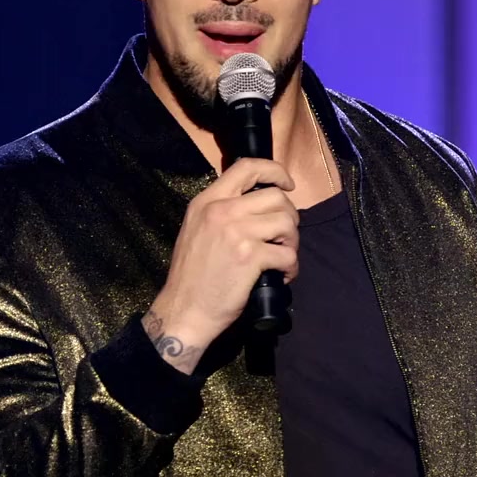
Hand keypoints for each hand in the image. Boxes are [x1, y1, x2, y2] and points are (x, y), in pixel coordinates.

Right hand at [145, 158, 299, 373]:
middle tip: (283, 236)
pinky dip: (291, 267)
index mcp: (208, 201)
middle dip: (289, 216)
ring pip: (287, 223)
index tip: (287, 184)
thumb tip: (256, 204)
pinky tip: (282, 276)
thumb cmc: (190, 274)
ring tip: (282, 256)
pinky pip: (287, 254)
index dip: (275, 170)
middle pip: (276, 197)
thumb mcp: (196, 228)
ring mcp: (238, 232)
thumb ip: (220, 211)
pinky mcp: (251, 257)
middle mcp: (222, 210)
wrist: (183, 309)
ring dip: (292, 242)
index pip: (247, 167)